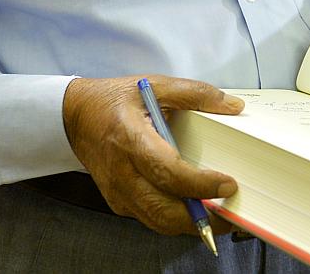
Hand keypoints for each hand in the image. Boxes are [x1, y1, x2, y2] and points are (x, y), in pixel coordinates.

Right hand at [62, 75, 244, 235]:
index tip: (228, 185)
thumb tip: (232, 107)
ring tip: (218, 216)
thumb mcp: (155, 85)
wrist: (76, 116)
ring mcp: (117, 191)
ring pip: (157, 221)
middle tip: (230, 212)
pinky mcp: (117, 201)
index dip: (199, 184)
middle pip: (163, 209)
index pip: (167, 173)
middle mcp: (122, 172)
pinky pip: (148, 218)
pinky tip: (193, 209)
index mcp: (131, 139)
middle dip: (201, 217)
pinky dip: (173, 219)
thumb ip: (196, 93)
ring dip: (190, 224)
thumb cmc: (115, 100)